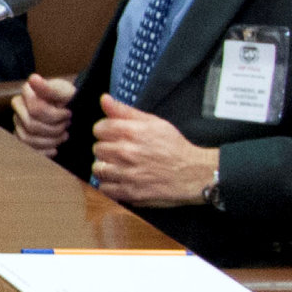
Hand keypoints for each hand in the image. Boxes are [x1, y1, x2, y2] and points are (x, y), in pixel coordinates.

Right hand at [10, 72, 76, 157]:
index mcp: (27, 91)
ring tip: (63, 135)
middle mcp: (18, 106)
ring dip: (50, 141)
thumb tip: (33, 79)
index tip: (68, 113)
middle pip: (32, 125)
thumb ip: (50, 88)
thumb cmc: (70, 99)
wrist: (72, 108)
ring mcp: (18, 121)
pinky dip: (43, 152)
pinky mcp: (21, 135)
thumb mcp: (66, 91)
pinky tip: (55, 149)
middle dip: (54, 129)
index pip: (36, 110)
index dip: (55, 115)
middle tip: (67, 125)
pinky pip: (27, 149)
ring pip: (28, 138)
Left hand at [86, 97, 221, 206]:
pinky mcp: (129, 192)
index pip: (99, 128)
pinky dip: (110, 184)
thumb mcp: (154, 122)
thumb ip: (125, 111)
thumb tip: (104, 99)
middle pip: (97, 148)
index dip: (106, 131)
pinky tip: (122, 179)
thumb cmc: (174, 147)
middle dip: (108, 149)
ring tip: (121, 166)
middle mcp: (126, 152)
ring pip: (97, 168)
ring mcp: (126, 174)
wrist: (193, 172)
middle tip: (121, 151)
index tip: (113, 135)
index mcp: (131, 132)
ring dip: (107, 167)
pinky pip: (104, 188)